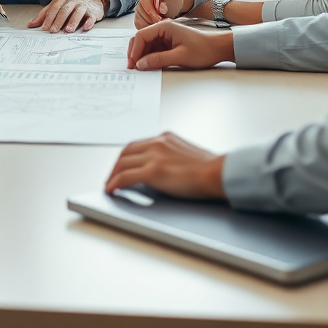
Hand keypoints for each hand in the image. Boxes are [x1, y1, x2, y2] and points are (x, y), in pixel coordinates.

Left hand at [28, 0, 104, 33]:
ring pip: (77, 12)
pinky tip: (85, 27)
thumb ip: (45, 14)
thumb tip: (31, 24)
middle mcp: (72, 1)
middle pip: (64, 10)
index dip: (49, 18)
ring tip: (68, 30)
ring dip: (73, 21)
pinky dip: (88, 22)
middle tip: (53, 30)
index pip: (54, 8)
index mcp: (62, 0)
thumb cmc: (72, 2)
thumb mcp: (58, 5)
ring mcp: (83, 6)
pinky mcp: (93, 11)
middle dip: (58, 20)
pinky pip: (91, 16)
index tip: (44, 27)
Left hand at [105, 132, 225, 198]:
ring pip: (122, 162)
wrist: (218, 173)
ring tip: (109, 184)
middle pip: (126, 151)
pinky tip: (111, 189)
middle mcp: (157, 142)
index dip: (127, 156)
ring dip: (112, 174)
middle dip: (116, 164)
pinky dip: (115, 182)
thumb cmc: (210, 169)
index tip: (123, 164)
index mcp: (166, 137)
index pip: (139, 144)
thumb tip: (168, 169)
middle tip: (112, 175)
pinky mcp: (152, 171)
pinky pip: (125, 176)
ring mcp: (153, 155)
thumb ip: (174, 156)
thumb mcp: (188, 155)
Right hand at [127, 20, 234, 69]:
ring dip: (141, 56)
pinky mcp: (167, 44)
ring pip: (146, 45)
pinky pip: (153, 50)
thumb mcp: (180, 56)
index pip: (141, 35)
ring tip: (139, 69)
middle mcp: (162, 29)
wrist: (218, 49)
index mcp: (164, 27)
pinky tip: (148, 66)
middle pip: (141, 39)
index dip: (135, 50)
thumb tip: (141, 64)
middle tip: (132, 67)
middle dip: (135, 53)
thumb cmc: (203, 50)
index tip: (132, 63)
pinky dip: (149, 57)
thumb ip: (159, 60)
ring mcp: (164, 37)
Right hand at [134, 0, 188, 29]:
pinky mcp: (139, 19)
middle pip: (141, 13)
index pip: (145, 2)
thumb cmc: (173, 2)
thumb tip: (161, 8)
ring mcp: (139, 10)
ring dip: (150, 25)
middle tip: (162, 24)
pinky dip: (147, 29)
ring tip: (160, 26)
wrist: (172, 8)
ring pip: (140, 20)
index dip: (151, 12)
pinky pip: (140, 26)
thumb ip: (169, 2)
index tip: (159, 19)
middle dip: (152, 21)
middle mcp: (141, 0)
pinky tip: (156, 28)